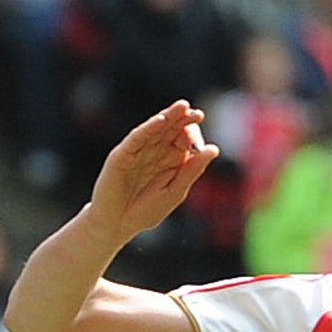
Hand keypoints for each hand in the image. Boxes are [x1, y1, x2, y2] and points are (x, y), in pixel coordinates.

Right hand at [86, 102, 219, 239]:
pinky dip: (149, 128)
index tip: (200, 139)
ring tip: (183, 107)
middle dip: (184, 119)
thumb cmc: (146, 211)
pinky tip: (161, 120)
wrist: (117, 225)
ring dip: (169, 116)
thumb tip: (214, 149)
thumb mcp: (175, 191)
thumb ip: (192, 170)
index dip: (193, 135)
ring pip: (156, 128)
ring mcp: (139, 150)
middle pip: (172, 129)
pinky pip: (138, 137)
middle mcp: (155, 151)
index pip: (185, 139)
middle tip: (197, 114)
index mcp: (171, 159)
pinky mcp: (123, 154)